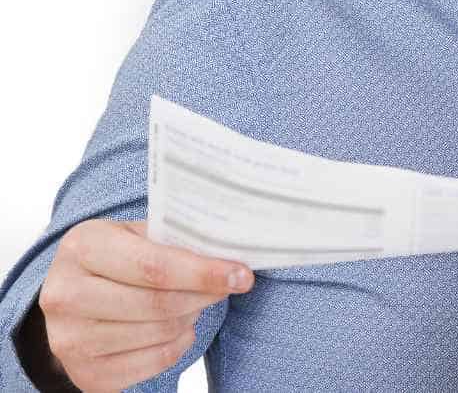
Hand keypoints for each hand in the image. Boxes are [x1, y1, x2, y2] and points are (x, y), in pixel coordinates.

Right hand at [34, 219, 251, 392]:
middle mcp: (65, 295)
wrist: (69, 300)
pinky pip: (156, 362)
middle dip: (203, 296)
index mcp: (82, 247)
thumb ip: (174, 240)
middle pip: (159, 304)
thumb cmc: (113, 260)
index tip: (241, 275)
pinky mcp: (86, 373)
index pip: (154, 266)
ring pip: (160, 333)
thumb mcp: (134, 234)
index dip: (204, 273)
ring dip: (190, 318)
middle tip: (225, 287)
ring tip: (192, 303)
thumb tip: (229, 253)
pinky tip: (178, 327)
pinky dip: (179, 343)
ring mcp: (70, 339)